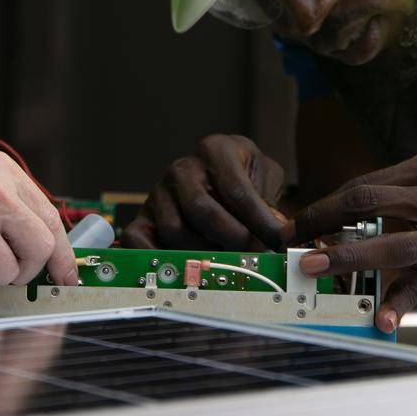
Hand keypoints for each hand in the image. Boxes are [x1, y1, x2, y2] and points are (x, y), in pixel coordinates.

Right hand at [121, 134, 286, 250]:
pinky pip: (140, 240)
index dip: (260, 220)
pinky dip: (160, 258)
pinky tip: (186, 265)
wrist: (213, 177)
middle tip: (250, 253)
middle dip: (231, 238)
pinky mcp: (143, 217)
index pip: (237, 190)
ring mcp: (159, 193)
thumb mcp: (264, 176)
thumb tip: (275, 233)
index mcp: (215, 150)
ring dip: (203, 252)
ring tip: (224, 257)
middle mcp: (182, 168)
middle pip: (201, 210)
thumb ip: (270, 201)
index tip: (276, 242)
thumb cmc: (242, 176)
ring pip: (175, 231)